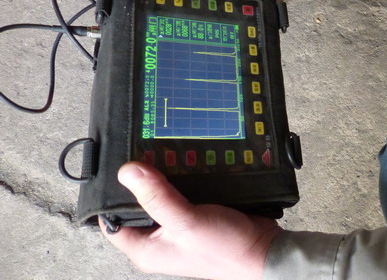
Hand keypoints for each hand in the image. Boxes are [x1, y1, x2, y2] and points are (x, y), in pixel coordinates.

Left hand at [101, 162, 281, 279]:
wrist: (264, 250)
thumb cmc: (225, 250)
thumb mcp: (186, 222)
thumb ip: (157, 197)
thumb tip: (128, 171)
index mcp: (146, 248)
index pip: (112, 220)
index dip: (111, 194)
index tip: (116, 165)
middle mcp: (159, 237)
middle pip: (137, 202)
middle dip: (140, 179)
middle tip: (141, 150)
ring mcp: (178, 225)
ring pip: (162, 193)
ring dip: (163, 174)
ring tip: (161, 149)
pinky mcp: (197, 212)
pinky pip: (183, 190)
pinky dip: (183, 175)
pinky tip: (186, 159)